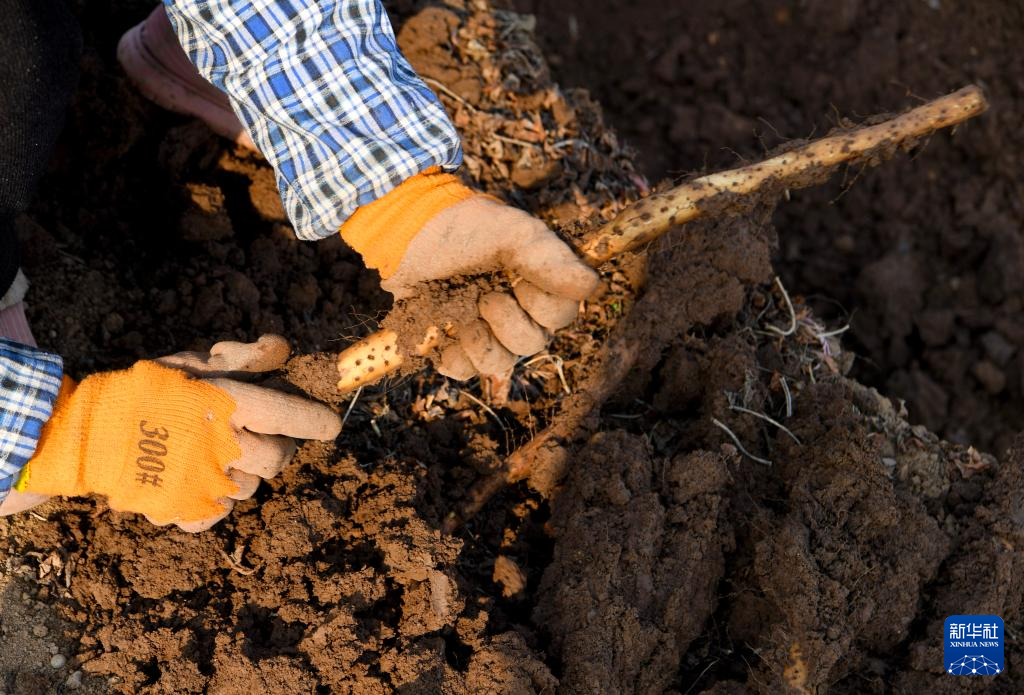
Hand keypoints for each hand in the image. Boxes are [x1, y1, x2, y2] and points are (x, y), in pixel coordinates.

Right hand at [15, 335, 339, 531]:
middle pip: (277, 459)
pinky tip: (200, 480)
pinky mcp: (183, 511)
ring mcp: (203, 483)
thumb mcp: (193, 360)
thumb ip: (242, 355)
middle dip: (279, 448)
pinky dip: (215, 501)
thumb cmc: (145, 389)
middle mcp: (222, 447)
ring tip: (222, 455)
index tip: (331, 426)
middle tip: (265, 436)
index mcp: (228, 405)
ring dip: (246, 473)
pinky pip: (218, 515)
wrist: (83, 431)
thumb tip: (282, 349)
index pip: (289, 416)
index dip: (316, 422)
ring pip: (251, 488)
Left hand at [380, 197, 599, 380]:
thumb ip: (550, 259)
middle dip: (507, 321)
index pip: (561, 315)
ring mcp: (484, 329)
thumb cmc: (461, 227)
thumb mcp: (511, 232)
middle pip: (533, 343)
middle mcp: (516, 309)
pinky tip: (445, 333)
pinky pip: (464, 371)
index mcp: (537, 283)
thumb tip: (593, 285)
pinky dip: (453, 356)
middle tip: (485, 294)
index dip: (542, 306)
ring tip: (462, 312)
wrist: (406, 233)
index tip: (518, 280)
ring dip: (480, 339)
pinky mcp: (452, 344)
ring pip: (500, 361)